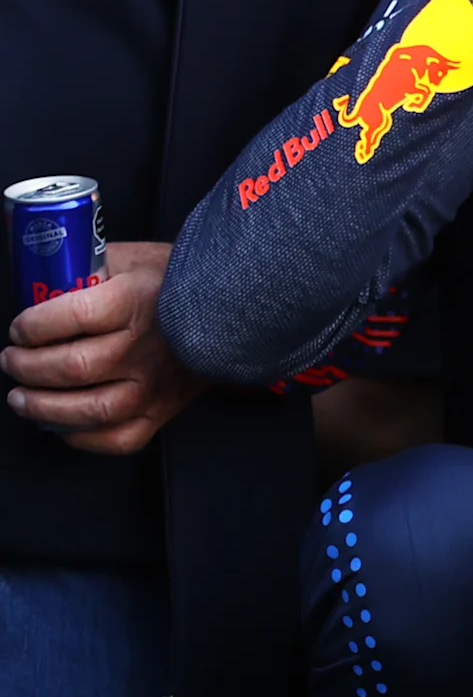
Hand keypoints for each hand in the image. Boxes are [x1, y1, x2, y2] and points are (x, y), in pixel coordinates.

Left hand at [6, 241, 199, 453]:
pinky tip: (62, 422)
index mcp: (134, 302)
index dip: (31, 326)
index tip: (19, 327)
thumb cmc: (172, 283)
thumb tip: (40, 284)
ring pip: (90, 410)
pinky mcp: (162, 411)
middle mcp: (145, 348)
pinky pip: (118, 439)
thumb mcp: (128, 257)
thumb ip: (85, 267)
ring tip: (22, 397)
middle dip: (26, 367)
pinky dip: (81, 437)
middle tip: (13, 360)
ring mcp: (155, 385)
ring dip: (43, 407)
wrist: (228, 310)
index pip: (71, 317)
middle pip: (72, 367)